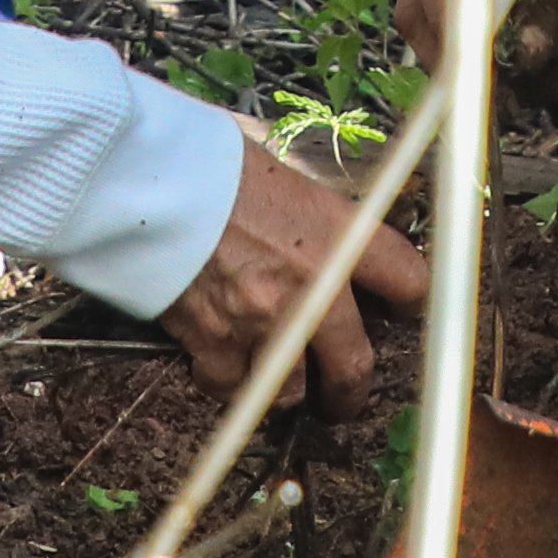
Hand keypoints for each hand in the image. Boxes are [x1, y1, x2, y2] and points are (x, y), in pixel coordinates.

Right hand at [164, 130, 424, 409]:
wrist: (147, 180)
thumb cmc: (211, 162)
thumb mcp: (281, 172)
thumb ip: (309, 213)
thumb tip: (318, 228)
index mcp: (338, 234)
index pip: (407, 279)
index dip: (410, 299)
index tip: (403, 309)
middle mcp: (312, 288)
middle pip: (354, 366)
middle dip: (350, 391)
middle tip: (343, 396)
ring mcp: (263, 323)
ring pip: (290, 391)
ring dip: (286, 391)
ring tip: (277, 385)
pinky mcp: (214, 343)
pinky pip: (230, 389)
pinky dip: (228, 383)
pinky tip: (222, 366)